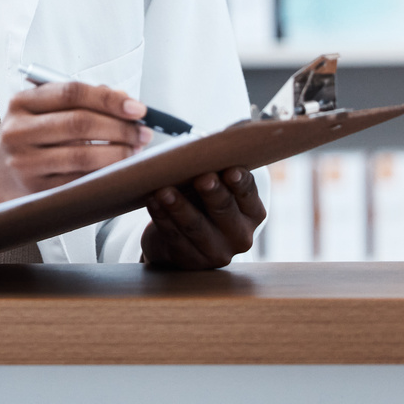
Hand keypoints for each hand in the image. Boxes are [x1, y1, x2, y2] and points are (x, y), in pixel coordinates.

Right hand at [0, 80, 150, 231]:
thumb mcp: (42, 110)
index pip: (71, 92)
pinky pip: (78, 181)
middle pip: (79, 123)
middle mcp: (18, 131)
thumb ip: (79, 100)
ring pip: (82, 156)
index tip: (137, 107)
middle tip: (142, 132)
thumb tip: (122, 98)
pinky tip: (118, 169)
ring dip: (118, 153)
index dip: (108, 99)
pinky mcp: (35, 189)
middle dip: (120, 128)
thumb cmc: (28, 137)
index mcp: (21, 102)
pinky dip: (104, 175)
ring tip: (135, 151)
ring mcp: (24, 162)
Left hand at [141, 166, 265, 268]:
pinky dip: (161, 217)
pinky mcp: (189, 260)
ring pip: (195, 226)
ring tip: (164, 190)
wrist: (180, 239)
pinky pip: (173, 236)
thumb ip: (216, 171)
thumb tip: (206, 144)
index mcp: (252, 212)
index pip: (248, 194)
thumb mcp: (214, 189)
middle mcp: (240, 236)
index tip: (230, 170)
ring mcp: (216, 252)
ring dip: (179, 206)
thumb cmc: (200, 202)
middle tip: (202, 178)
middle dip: (212, 193)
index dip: (240, 182)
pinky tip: (152, 201)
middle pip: (224, 210)